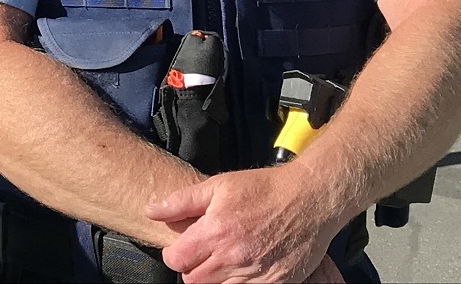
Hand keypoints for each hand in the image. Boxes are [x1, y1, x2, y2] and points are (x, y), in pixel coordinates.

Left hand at [146, 165, 344, 282]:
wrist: (309, 200)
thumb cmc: (263, 189)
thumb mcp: (218, 185)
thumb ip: (181, 201)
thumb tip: (151, 210)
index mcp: (215, 231)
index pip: (176, 261)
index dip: (174, 254)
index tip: (181, 247)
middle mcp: (233, 257)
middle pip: (194, 280)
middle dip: (192, 268)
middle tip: (202, 253)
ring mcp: (255, 274)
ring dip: (215, 277)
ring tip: (223, 258)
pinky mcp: (274, 283)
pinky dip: (240, 282)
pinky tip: (244, 265)